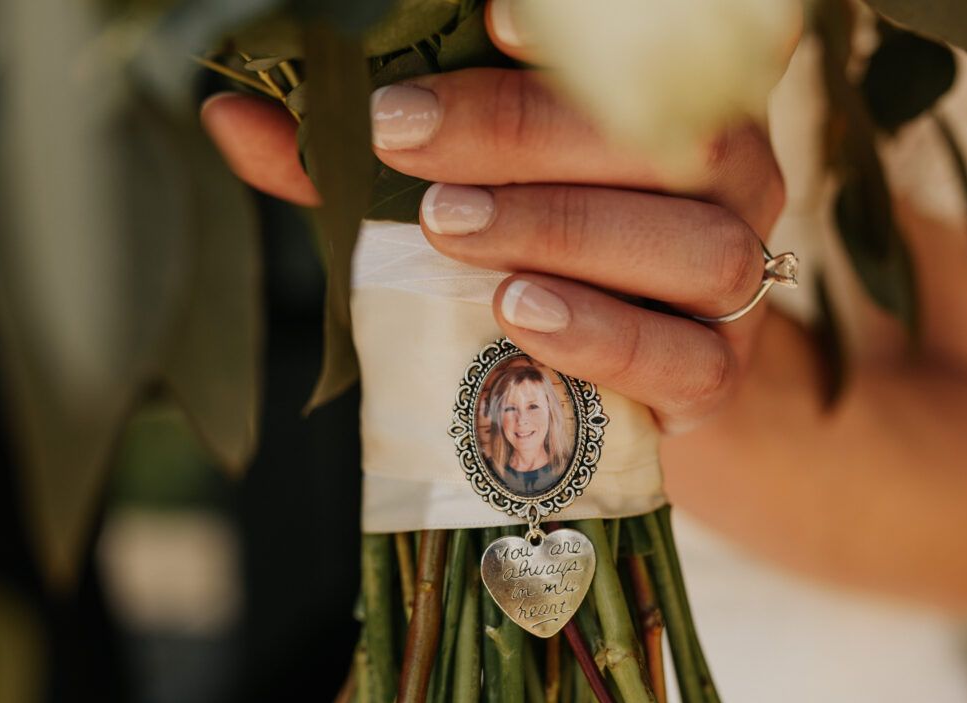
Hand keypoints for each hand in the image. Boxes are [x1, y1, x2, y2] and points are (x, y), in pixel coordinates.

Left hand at [201, 0, 786, 432]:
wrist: (626, 400)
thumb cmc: (531, 272)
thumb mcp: (441, 200)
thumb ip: (355, 165)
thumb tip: (232, 118)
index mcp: (666, 113)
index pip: (649, 58)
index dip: (594, 35)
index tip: (492, 17)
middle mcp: (726, 180)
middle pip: (666, 140)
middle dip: (526, 131)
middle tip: (405, 139)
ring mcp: (734, 285)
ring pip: (694, 243)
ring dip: (564, 229)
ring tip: (452, 231)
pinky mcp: (718, 379)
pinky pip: (685, 355)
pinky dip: (602, 333)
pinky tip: (520, 313)